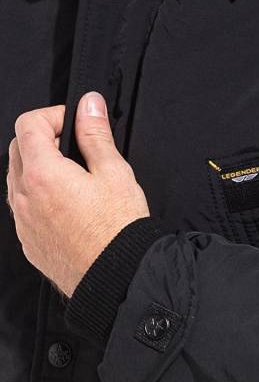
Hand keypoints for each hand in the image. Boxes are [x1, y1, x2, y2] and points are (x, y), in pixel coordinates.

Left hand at [6, 91, 149, 298]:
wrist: (117, 277)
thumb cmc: (118, 229)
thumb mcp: (114, 171)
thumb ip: (95, 134)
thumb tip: (88, 105)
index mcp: (43, 174)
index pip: (28, 124)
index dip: (54, 115)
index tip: (76, 122)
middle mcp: (24, 197)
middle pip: (17, 148)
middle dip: (44, 137)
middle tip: (77, 146)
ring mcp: (22, 221)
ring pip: (18, 178)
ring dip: (40, 166)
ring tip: (76, 175)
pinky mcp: (28, 240)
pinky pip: (23, 206)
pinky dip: (39, 193)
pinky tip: (70, 202)